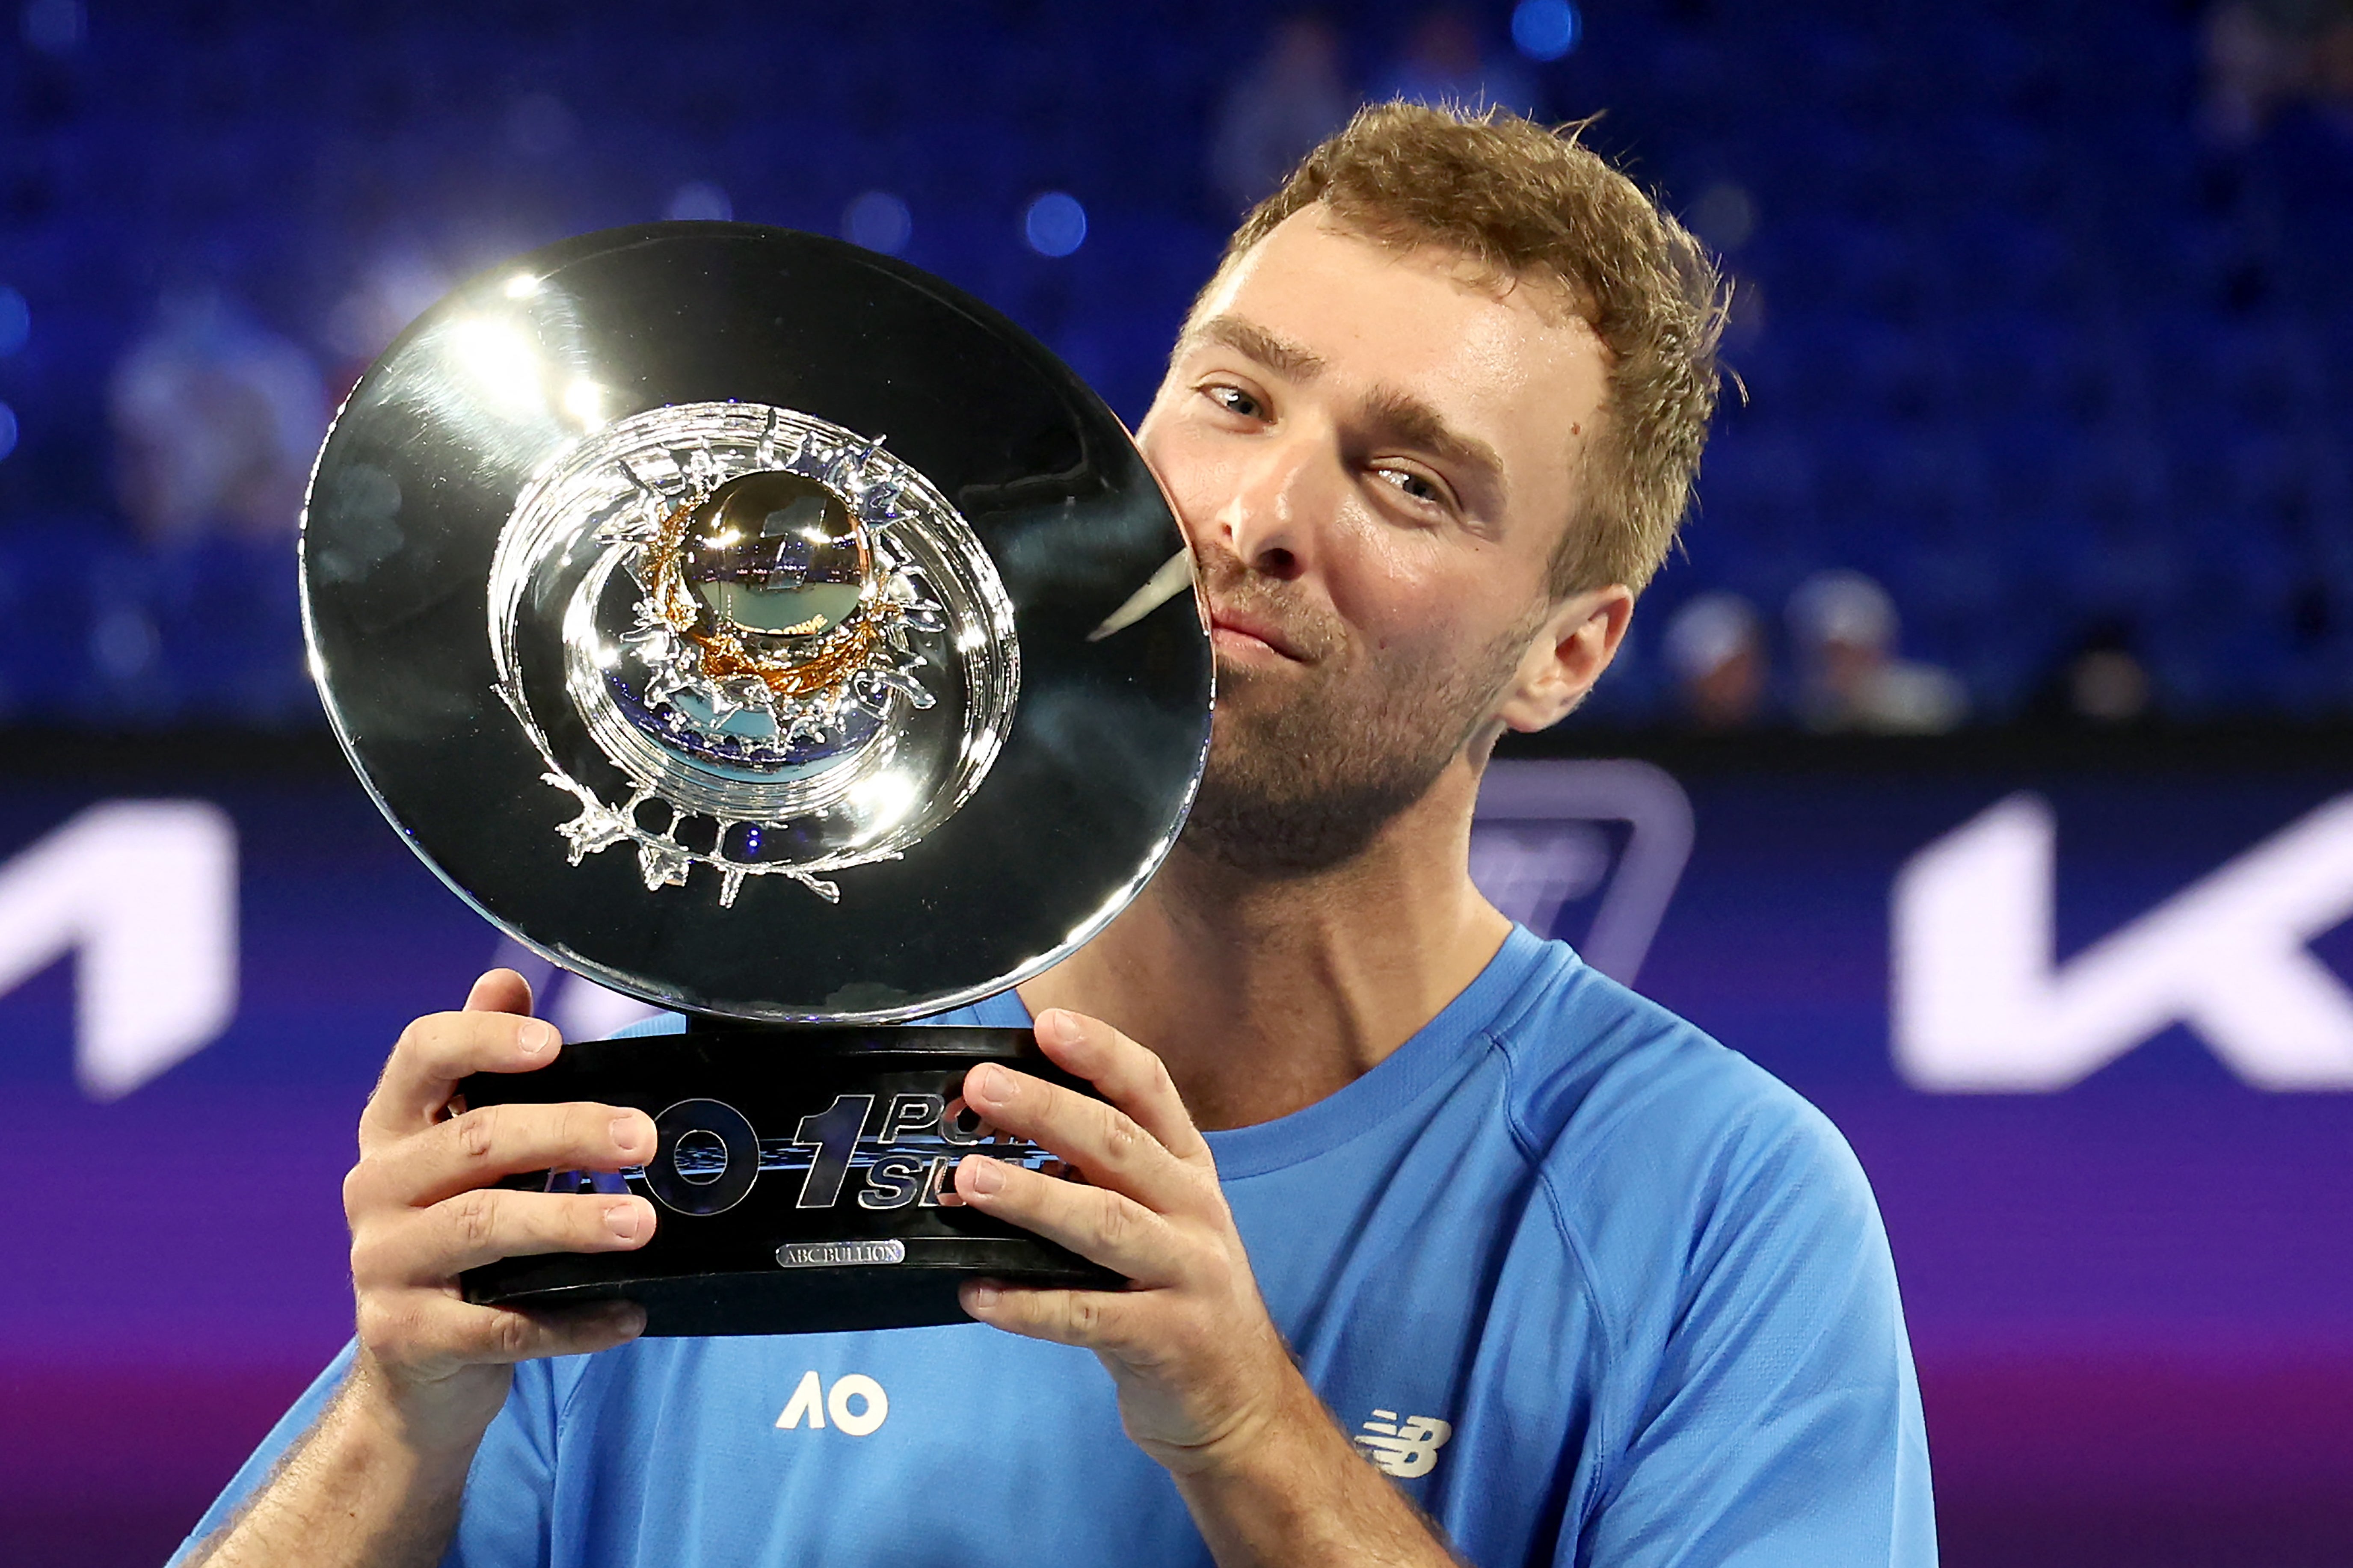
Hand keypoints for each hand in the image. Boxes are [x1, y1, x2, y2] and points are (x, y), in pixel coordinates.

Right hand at [340, 969, 656, 1451]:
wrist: (412, 1371)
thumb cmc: (455, 1237)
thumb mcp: (461, 1150)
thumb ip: (483, 1069)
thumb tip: (504, 981)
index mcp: (393, 1130)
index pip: (421, 1057)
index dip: (482, 1039)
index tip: (552, 1041)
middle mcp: (376, 1189)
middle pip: (476, 1142)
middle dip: (568, 1131)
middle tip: (641, 1137)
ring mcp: (383, 1266)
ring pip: (482, 1228)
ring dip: (571, 1222)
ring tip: (641, 1224)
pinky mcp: (406, 1337)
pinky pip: (500, 1326)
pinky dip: (571, 1320)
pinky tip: (625, 1313)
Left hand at [950, 1009, 1306, 1476]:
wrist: (1241, 1402)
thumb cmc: (1178, 1297)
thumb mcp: (1157, 1219)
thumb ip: (1095, 1177)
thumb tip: (996, 1138)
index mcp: (1187, 1170)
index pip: (1150, 1091)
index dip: (1101, 1053)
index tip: (1047, 1024)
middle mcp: (1193, 1211)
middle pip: (1120, 1146)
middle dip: (1049, 1109)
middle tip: (983, 1087)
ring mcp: (1186, 1275)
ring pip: (1106, 1223)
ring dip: (1034, 1197)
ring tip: (970, 1179)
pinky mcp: (1165, 1339)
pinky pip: (1086, 1316)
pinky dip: (1027, 1305)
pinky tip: (976, 1293)